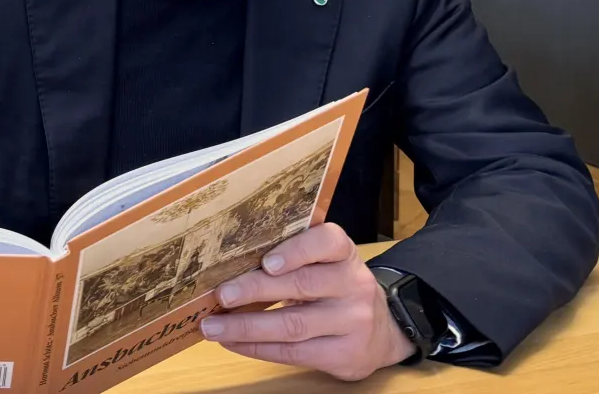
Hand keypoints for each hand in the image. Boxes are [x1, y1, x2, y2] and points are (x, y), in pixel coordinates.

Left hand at [197, 223, 416, 380]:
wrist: (385, 330)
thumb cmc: (336, 288)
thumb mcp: (326, 264)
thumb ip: (292, 258)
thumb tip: (228, 265)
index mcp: (344, 254)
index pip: (327, 243)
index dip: (296, 251)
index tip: (266, 262)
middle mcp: (353, 285)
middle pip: (301, 285)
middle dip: (254, 290)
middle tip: (220, 295)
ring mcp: (352, 323)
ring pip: (293, 325)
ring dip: (246, 327)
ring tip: (212, 327)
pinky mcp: (344, 355)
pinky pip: (293, 352)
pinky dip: (257, 348)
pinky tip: (232, 342)